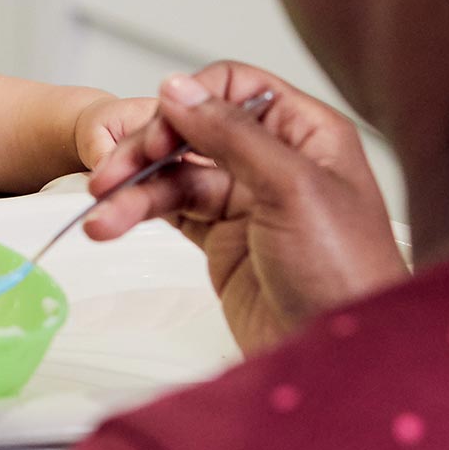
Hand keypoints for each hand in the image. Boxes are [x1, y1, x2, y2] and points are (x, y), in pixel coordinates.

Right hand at [83, 61, 406, 354]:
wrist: (342, 361)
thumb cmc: (348, 277)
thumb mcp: (294, 189)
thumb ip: (232, 134)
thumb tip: (178, 88)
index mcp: (305, 133)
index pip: (234, 88)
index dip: (191, 102)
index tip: (162, 131)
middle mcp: (273, 159)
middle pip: (192, 129)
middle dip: (147, 149)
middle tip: (113, 173)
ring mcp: (245, 199)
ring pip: (172, 172)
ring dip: (131, 189)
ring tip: (100, 214)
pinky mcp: (221, 238)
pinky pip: (168, 209)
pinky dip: (135, 213)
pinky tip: (110, 223)